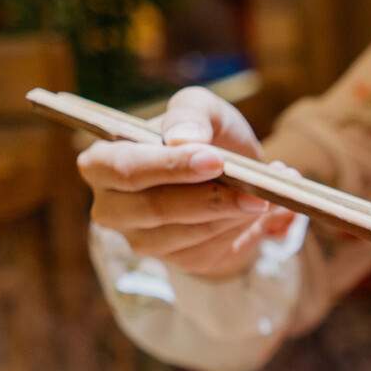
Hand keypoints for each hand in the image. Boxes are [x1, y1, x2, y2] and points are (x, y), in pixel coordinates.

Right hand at [76, 86, 296, 278]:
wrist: (233, 171)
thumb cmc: (204, 134)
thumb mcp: (200, 109)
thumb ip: (190, 113)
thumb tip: (181, 139)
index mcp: (103, 162)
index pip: (124, 168)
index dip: (169, 166)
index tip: (215, 160)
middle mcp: (113, 207)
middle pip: (154, 209)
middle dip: (209, 199)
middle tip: (255, 190)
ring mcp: (142, 240)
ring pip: (187, 234)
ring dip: (232, 215)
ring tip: (266, 195)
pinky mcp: (177, 261)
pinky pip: (209, 249)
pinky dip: (241, 229)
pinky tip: (263, 211)